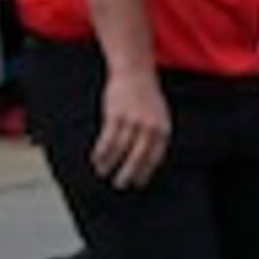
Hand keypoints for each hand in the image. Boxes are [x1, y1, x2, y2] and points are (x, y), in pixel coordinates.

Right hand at [92, 63, 169, 188]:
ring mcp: (133, 121)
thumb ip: (154, 135)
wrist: (135, 73)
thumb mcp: (158, 116)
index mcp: (163, 129)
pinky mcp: (116, 116)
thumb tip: (147, 159)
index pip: (156, 157)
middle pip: (139, 157)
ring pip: (120, 149)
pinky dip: (101, 152)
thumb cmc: (146, 97)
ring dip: (110, 163)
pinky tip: (96, 159)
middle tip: (121, 185)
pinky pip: (107, 139)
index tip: (138, 183)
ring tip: (103, 172)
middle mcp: (150, 127)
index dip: (146, 171)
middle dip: (129, 173)